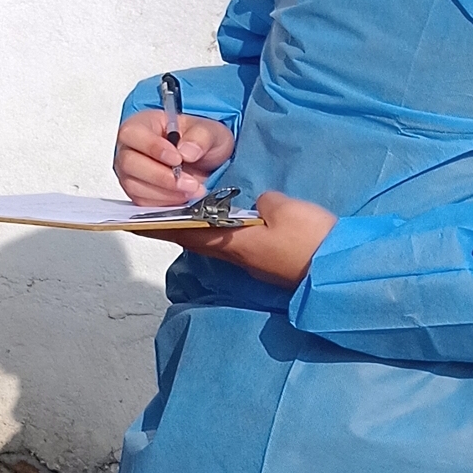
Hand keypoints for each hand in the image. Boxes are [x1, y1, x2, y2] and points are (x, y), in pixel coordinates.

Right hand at [115, 109, 235, 205]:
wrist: (204, 161)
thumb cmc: (198, 139)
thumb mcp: (209, 131)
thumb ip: (200, 137)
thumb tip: (187, 151)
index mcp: (141, 124)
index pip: (133, 134)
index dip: (153, 148)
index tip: (178, 159)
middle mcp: (130, 148)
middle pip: (129, 163)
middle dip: (161, 176)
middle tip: (189, 182)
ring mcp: (130, 172)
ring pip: (134, 186)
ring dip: (166, 192)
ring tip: (192, 189)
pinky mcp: (137, 192)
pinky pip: (143, 201)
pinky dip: (165, 202)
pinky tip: (183, 196)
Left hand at [136, 191, 336, 289]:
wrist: (338, 270)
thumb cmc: (310, 240)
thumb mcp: (284, 210)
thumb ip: (262, 203)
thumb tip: (256, 205)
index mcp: (233, 242)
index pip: (187, 231)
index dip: (159, 225)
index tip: (134, 221)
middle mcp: (235, 255)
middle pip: (194, 239)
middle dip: (170, 225)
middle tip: (150, 211)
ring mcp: (250, 261)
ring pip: (211, 243)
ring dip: (192, 229)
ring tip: (178, 211)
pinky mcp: (264, 261)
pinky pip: (230, 243)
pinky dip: (215, 231)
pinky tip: (219, 221)